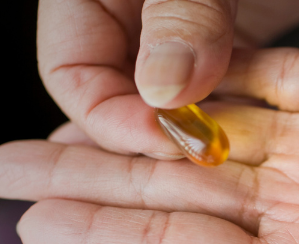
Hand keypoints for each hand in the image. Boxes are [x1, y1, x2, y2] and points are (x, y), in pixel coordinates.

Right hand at [37, 0, 298, 157]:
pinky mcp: (217, 37)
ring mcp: (171, 27)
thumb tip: (161, 93)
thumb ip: (182, 14)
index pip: (71, 68)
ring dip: (180, 134)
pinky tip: (227, 146)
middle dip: (142, 135)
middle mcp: (123, 10)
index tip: (160, 139)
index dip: (109, 115)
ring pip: (159, 98)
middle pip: (111, 91)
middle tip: (177, 173)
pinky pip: (204, 88)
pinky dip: (212, 117)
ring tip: (202, 172)